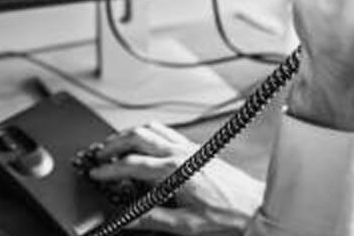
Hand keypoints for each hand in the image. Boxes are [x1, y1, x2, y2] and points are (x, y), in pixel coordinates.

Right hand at [89, 122, 263, 234]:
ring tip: (116, 143)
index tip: (96, 174)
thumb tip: (128, 220)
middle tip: (100, 155)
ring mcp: (188, 148)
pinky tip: (146, 141)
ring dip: (129, 134)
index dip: (109, 170)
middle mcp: (180, 154)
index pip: (131, 165)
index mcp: (173, 171)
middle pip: (136, 137)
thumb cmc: (228, 216)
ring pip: (150, 129)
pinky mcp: (196, 149)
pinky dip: (149, 133)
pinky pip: (166, 131)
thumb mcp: (185, 225)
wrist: (257, 208)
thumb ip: (152, 219)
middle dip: (113, 144)